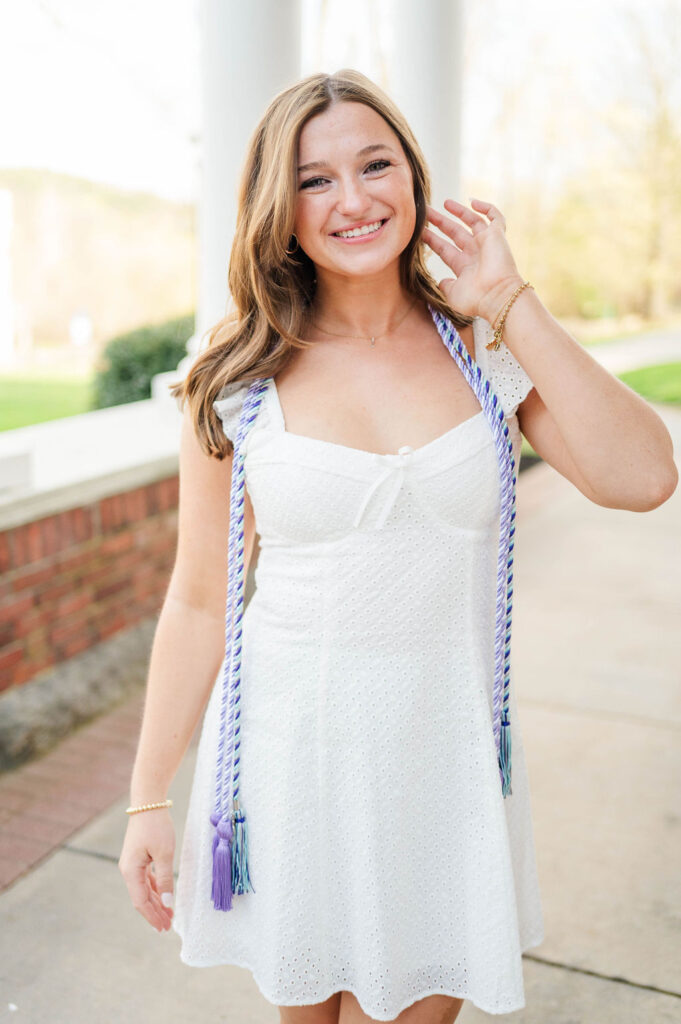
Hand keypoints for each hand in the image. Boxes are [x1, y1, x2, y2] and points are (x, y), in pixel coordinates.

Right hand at [118, 809, 175, 932]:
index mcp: (131, 871)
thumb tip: (167, 902)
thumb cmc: (156, 826)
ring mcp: (133, 864)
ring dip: (156, 902)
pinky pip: (146, 879)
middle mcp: (128, 870)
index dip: (152, 916)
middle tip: (168, 926)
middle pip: (141, 898)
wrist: (148, 803)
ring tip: (168, 915)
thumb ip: (165, 879)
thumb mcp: (164, 853)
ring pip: (144, 889)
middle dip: (155, 912)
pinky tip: (164, 896)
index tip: (163, 928)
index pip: (141, 901)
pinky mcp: (139, 857)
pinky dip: (155, 889)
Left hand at [422, 198, 523, 322]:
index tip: (419, 231)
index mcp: (463, 267)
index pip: (444, 249)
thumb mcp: (453, 295)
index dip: (432, 239)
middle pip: (454, 232)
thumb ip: (445, 286)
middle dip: (440, 222)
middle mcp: (475, 253)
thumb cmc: (476, 299)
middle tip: (425, 212)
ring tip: (444, 203)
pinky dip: (486, 208)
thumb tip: (441, 281)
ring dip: (459, 211)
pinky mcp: (497, 235)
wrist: (498, 295)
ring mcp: (486, 243)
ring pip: (472, 221)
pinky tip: (473, 202)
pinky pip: (495, 217)